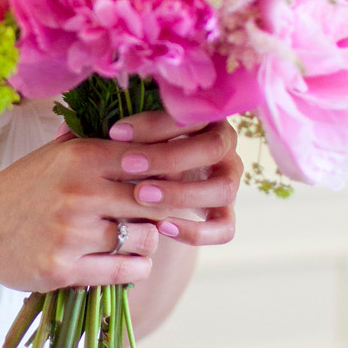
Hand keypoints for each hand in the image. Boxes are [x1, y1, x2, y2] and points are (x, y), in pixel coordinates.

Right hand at [0, 133, 167, 292]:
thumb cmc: (22, 186)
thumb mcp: (55, 154)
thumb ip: (97, 142)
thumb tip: (145, 129)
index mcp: (80, 157)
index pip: (148, 159)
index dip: (168, 170)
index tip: (171, 180)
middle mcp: (79, 192)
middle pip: (154, 200)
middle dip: (165, 208)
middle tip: (162, 213)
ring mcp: (72, 233)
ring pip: (145, 238)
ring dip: (150, 240)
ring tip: (142, 238)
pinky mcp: (64, 269)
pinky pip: (125, 270)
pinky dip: (137, 266)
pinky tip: (132, 259)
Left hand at [102, 112, 242, 247]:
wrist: (166, 179)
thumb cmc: (151, 146)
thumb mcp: (147, 134)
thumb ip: (141, 133)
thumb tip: (118, 135)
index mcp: (210, 119)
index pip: (191, 116)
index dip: (154, 125)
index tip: (117, 134)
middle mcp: (227, 149)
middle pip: (212, 149)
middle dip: (167, 157)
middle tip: (128, 165)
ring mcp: (231, 182)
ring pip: (223, 189)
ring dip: (181, 193)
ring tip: (140, 195)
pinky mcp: (227, 214)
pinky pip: (224, 229)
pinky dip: (196, 232)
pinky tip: (162, 227)